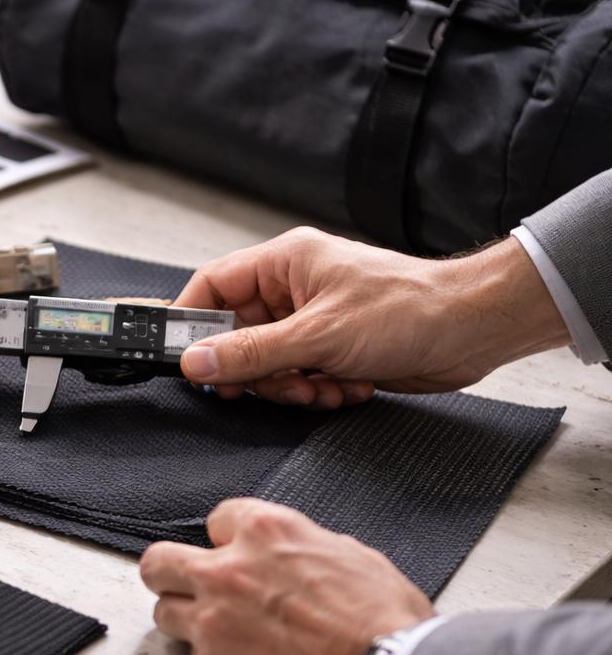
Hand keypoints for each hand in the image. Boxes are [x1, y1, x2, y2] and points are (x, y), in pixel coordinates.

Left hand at [139, 498, 434, 654]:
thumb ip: (307, 549)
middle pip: (159, 562)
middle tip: (190, 588)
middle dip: (171, 573)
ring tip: (222, 636)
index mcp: (265, 533)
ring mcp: (212, 625)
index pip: (217, 519)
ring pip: (165, 613)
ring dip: (187, 620)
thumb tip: (297, 557)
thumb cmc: (386, 625)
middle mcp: (226, 573)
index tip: (237, 555)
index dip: (230, 540)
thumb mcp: (354, 558)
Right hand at [173, 227, 570, 408]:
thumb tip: (195, 362)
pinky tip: (346, 387)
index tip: (182, 359)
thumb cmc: (409, 309)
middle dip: (254, 370)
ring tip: (320, 387)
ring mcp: (312, 320)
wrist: (472, 329)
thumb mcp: (317, 336)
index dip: (189, 322)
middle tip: (266, 386)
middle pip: (236, 336)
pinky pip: (297, 377)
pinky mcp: (332, 349)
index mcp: (282, 263)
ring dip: (289, 386)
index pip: (211, 286)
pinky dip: (315, 390)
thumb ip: (250, 353)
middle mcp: (292, 289)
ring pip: (267, 364)